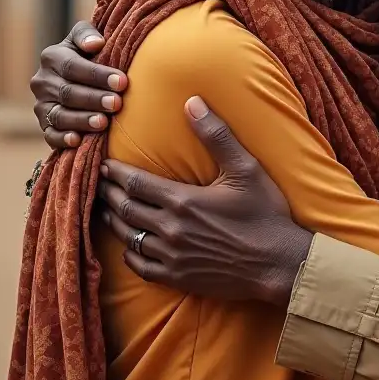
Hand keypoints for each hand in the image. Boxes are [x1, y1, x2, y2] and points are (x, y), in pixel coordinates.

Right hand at [31, 21, 127, 149]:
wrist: (79, 76)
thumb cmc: (89, 54)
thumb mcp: (86, 38)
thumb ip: (87, 34)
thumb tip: (96, 44)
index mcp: (52, 57)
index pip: (73, 67)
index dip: (98, 75)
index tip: (121, 82)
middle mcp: (42, 81)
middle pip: (68, 93)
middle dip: (94, 99)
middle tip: (117, 104)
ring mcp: (41, 105)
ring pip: (60, 115)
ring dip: (82, 120)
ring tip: (103, 123)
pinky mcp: (44, 125)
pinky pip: (50, 134)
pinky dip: (62, 139)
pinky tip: (78, 140)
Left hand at [97, 96, 313, 306]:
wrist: (279, 264)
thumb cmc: (265, 214)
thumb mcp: (245, 168)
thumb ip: (216, 135)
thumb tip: (192, 102)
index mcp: (183, 201)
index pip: (134, 183)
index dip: (114, 172)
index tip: (103, 163)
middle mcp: (170, 229)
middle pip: (125, 209)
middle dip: (108, 193)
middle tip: (99, 182)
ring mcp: (172, 256)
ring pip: (128, 237)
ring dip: (114, 221)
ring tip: (106, 208)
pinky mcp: (179, 277)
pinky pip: (141, 266)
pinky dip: (130, 253)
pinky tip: (130, 245)